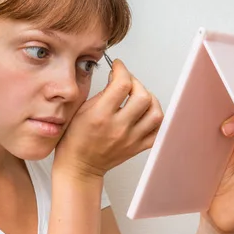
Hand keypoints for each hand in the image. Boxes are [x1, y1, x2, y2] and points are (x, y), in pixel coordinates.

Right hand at [54, 59, 163, 177]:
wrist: (80, 166)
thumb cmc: (75, 140)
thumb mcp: (81, 110)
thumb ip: (102, 94)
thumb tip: (117, 78)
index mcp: (101, 116)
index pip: (122, 84)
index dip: (122, 69)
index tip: (118, 67)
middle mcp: (118, 127)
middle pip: (143, 96)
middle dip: (136, 83)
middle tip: (128, 82)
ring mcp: (131, 139)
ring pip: (155, 113)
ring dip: (150, 100)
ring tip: (139, 98)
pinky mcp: (138, 147)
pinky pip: (158, 131)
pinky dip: (155, 119)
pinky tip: (145, 114)